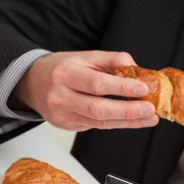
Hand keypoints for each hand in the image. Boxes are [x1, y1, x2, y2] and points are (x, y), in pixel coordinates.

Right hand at [12, 51, 158, 130]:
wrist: (33, 84)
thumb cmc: (62, 68)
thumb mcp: (84, 57)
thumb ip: (111, 60)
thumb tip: (137, 69)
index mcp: (65, 73)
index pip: (96, 83)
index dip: (121, 88)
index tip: (142, 88)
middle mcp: (61, 96)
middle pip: (97, 108)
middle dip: (127, 111)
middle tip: (150, 109)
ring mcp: (62, 114)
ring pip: (98, 122)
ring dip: (127, 121)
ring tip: (148, 118)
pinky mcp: (66, 125)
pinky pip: (95, 126)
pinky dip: (116, 124)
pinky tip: (133, 121)